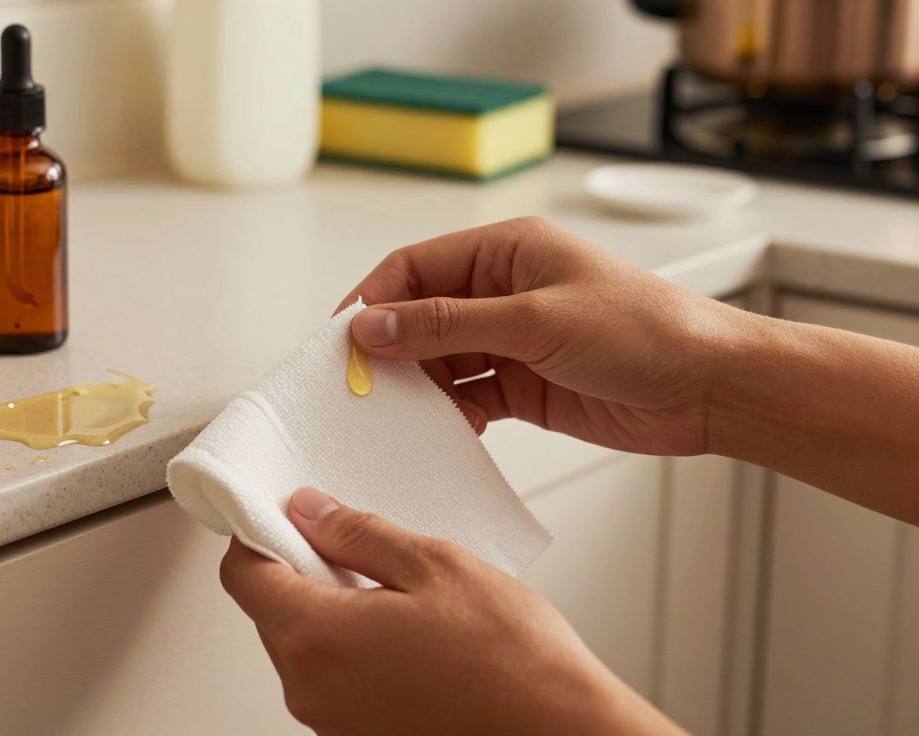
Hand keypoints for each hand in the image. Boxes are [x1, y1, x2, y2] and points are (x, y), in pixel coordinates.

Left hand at [220, 487, 681, 734]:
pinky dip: (350, 646)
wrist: (557, 732)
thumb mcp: (433, 564)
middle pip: (269, 610)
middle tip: (354, 544)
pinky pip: (331, 677)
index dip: (258, 533)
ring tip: (395, 590)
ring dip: (329, 608)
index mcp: (316, 637)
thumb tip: (308, 511)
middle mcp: (309, 688)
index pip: (242, 574)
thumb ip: (357, 534)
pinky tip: (406, 631)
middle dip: (299, 569)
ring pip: (301, 644)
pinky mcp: (356, 735)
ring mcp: (330, 721)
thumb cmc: (510, 659)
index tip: (287, 513)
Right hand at [339, 216, 742, 455]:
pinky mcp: (524, 385)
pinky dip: (451, 415)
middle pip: (420, 316)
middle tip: (360, 388)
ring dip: (419, 388)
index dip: (373, 300)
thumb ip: (448, 325)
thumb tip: (373, 324)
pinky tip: (448, 431)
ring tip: (401, 416)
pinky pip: (468, 397)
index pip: (415, 267)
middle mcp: (503, 291)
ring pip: (440, 361)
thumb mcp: (535, 320)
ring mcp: (512, 340)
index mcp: (506, 250)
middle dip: (390, 350)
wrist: (712, 388)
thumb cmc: (645, 330)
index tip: (342, 341)